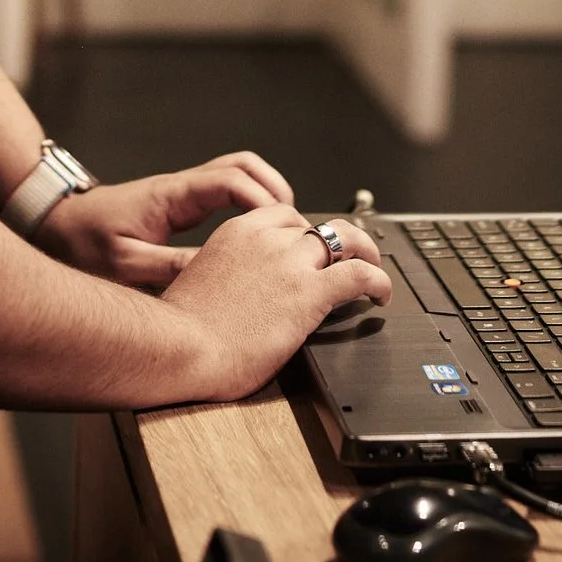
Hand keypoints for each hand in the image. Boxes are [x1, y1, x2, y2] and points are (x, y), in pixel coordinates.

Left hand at [34, 150, 307, 285]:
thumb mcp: (124, 263)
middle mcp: (182, 187)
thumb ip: (170, 267)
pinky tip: (256, 238)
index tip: (280, 227)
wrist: (55, 226)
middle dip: (274, 188)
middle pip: (243, 165)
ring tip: (284, 231)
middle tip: (294, 225)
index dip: (262, 199)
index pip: (230, 179)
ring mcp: (183, 194)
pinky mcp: (180, 207)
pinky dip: (249, 205)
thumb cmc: (82, 243)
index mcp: (172, 195)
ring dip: (265, 194)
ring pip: (237, 175)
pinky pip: (225, 194)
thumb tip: (218, 274)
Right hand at [160, 206, 392, 399]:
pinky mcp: (310, 292)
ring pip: (345, 240)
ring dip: (364, 253)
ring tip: (373, 269)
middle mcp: (266, 239)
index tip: (310, 248)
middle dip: (336, 239)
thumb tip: (236, 292)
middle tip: (349, 256)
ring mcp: (289, 263)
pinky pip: (359, 275)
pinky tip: (381, 295)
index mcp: (236, 233)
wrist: (180, 346)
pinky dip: (378, 281)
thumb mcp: (202, 281)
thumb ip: (227, 275)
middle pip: (316, 225)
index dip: (303, 231)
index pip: (283, 215)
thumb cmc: (181, 329)